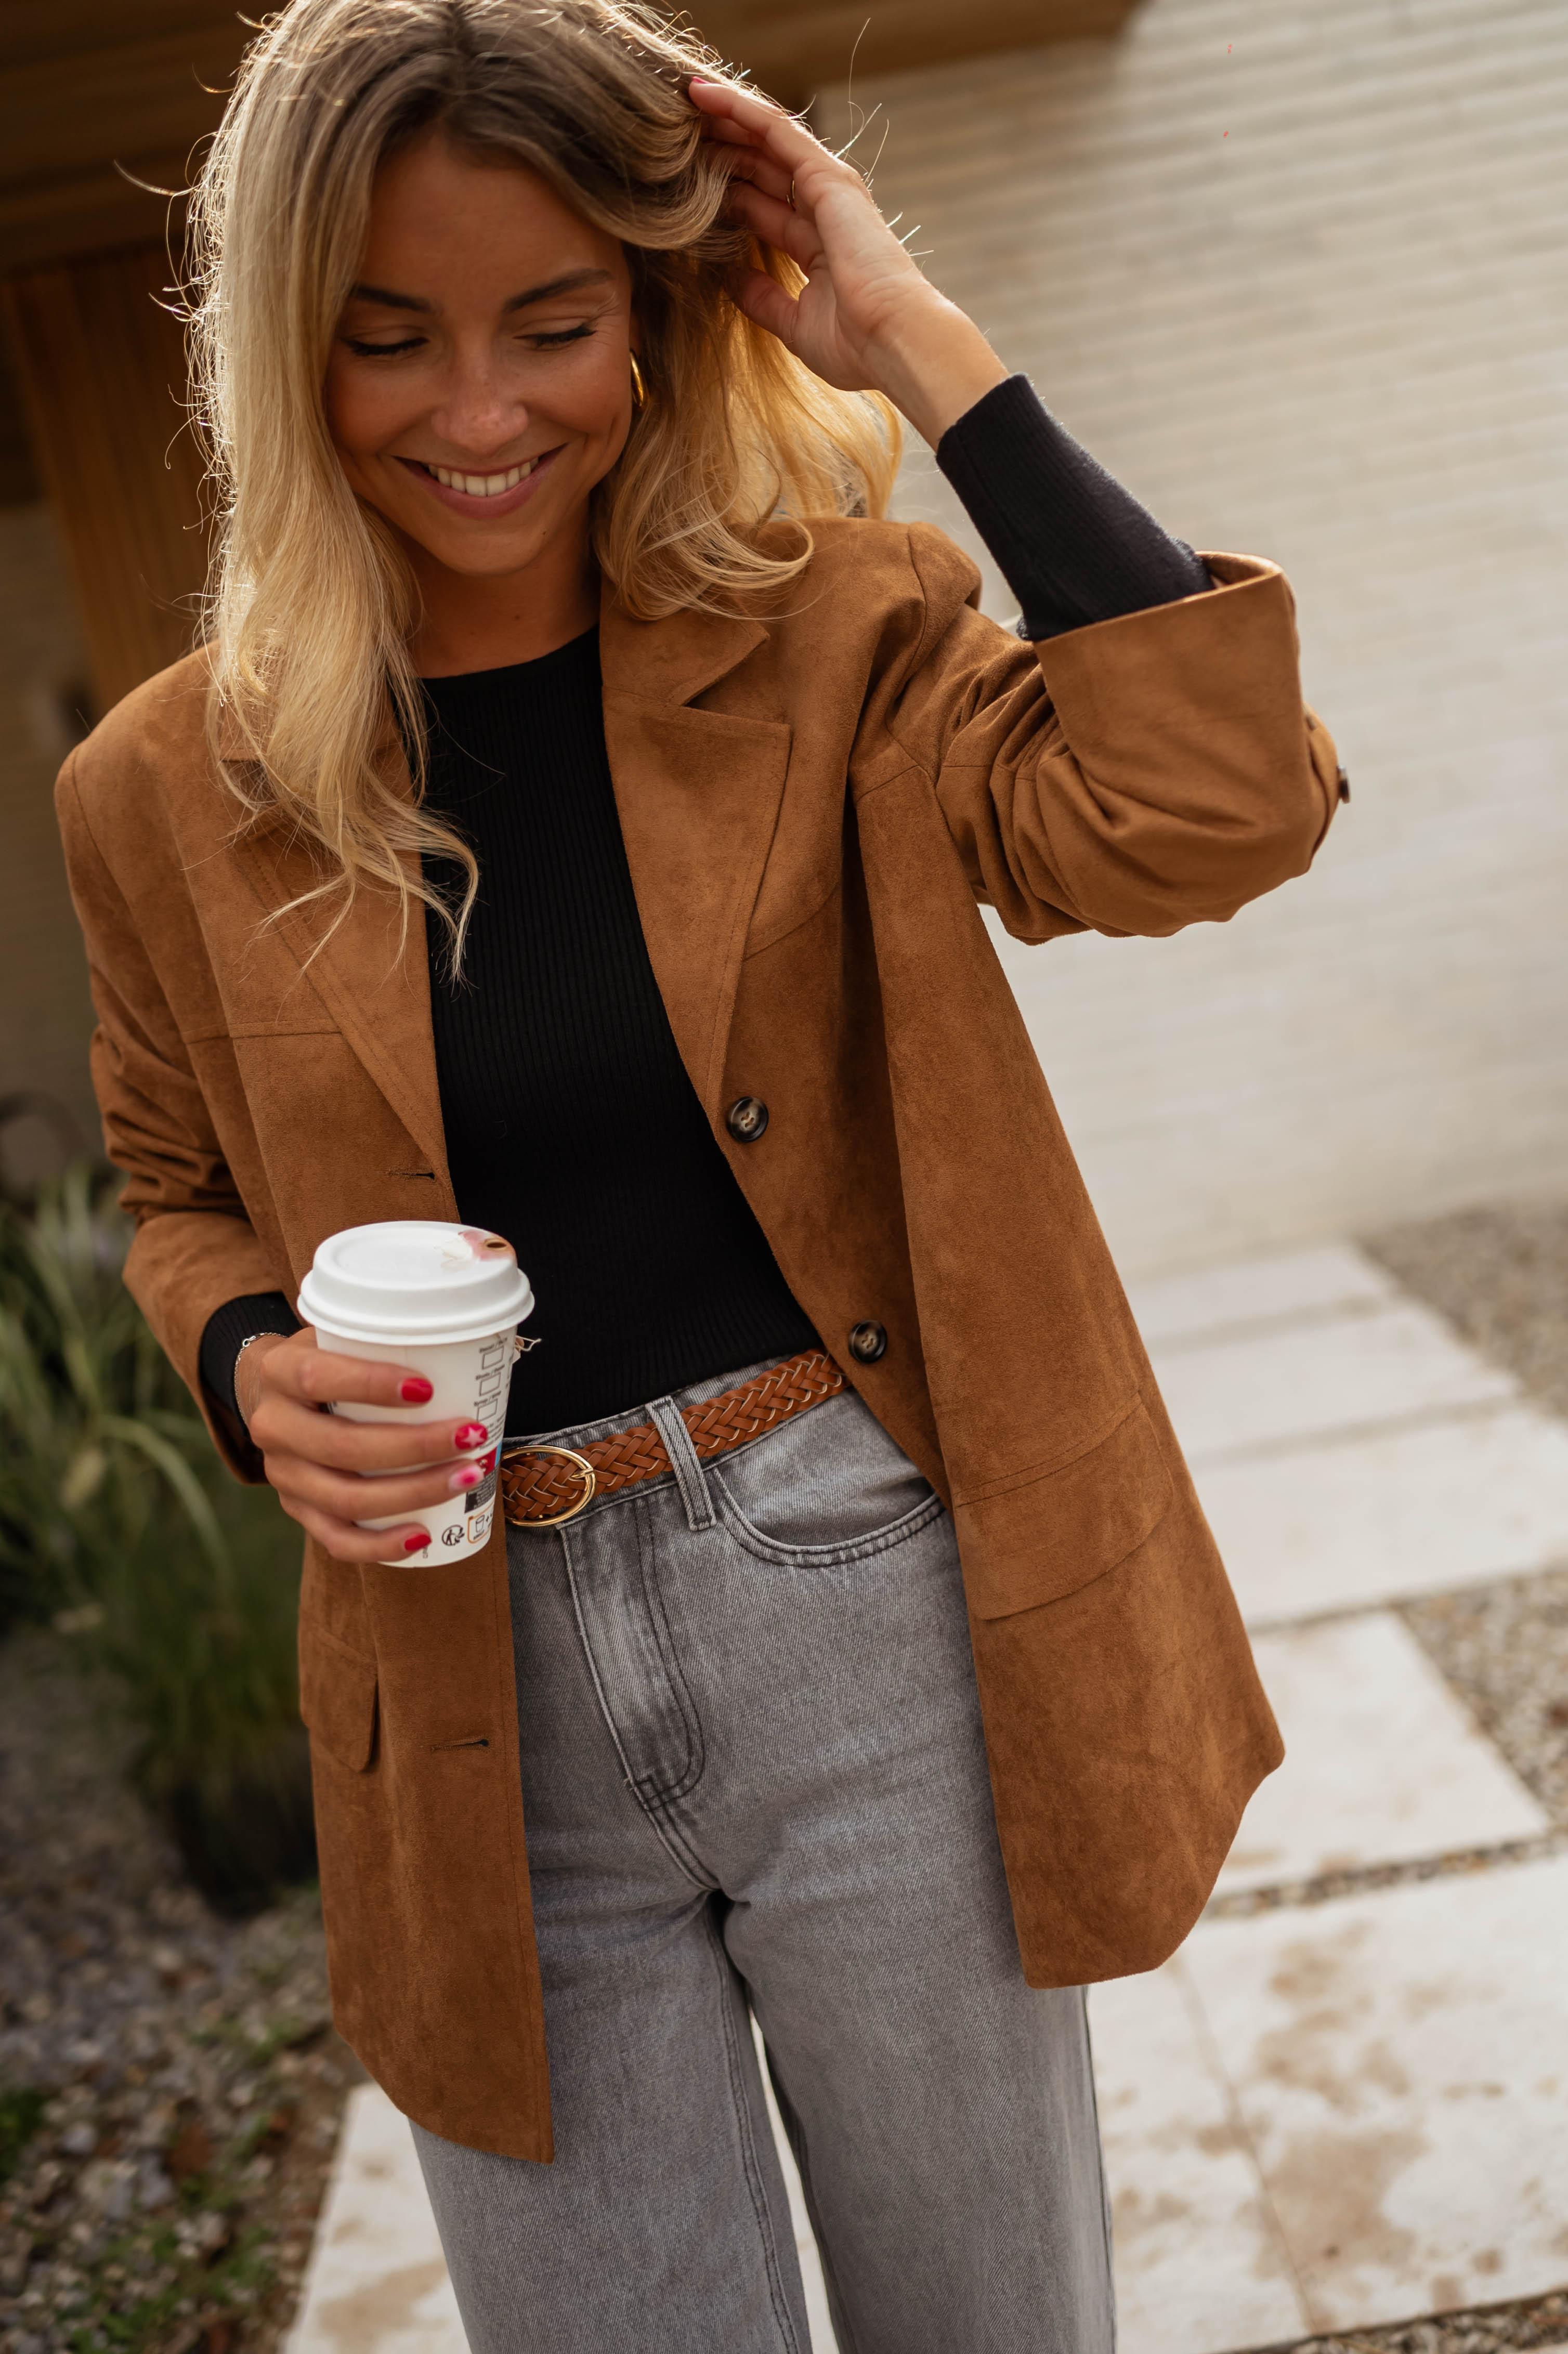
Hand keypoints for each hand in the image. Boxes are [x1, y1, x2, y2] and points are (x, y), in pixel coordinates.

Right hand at [237, 1329, 490, 1562]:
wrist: (281, 1394)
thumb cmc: (332, 1361)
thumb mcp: (344, 1335)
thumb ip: (384, 1340)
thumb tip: (474, 1346)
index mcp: (280, 1371)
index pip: (317, 1378)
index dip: (371, 1384)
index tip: (428, 1388)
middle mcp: (272, 1425)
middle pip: (342, 1448)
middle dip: (415, 1448)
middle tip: (471, 1437)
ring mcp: (282, 1475)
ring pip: (345, 1499)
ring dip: (414, 1493)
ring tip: (467, 1477)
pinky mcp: (296, 1510)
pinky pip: (336, 1539)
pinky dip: (381, 1545)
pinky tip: (423, 1536)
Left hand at [689, 78, 1007, 446]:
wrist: (895, 342)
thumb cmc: (857, 347)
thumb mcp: (794, 323)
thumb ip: (763, 299)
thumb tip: (731, 280)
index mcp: (818, 247)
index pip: (762, 208)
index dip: (723, 193)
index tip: (679, 185)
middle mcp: (824, 211)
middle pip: (760, 169)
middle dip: (719, 149)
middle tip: (669, 134)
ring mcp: (828, 190)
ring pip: (766, 140)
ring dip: (724, 118)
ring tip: (680, 99)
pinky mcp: (827, 176)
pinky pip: (776, 130)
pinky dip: (741, 109)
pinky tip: (705, 94)